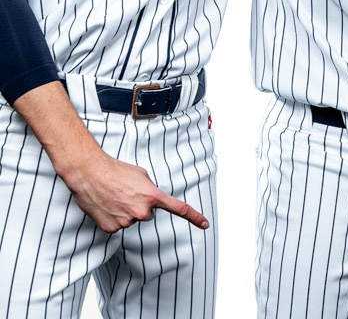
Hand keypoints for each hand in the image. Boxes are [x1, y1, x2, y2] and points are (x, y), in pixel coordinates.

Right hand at [60, 150, 208, 232]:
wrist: (90, 173)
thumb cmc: (116, 170)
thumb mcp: (142, 175)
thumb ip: (151, 190)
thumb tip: (151, 200)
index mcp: (153, 197)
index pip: (179, 209)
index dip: (194, 217)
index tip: (205, 224)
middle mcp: (142, 212)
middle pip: (148, 214)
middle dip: (141, 206)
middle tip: (126, 194)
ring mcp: (126, 222)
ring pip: (132, 220)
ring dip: (125, 211)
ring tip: (114, 197)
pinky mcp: (111, 229)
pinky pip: (117, 225)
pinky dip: (113, 217)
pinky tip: (106, 206)